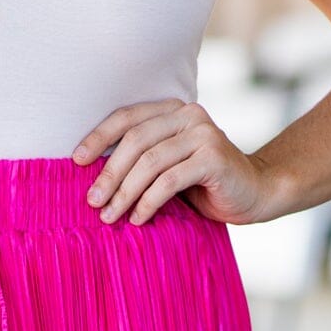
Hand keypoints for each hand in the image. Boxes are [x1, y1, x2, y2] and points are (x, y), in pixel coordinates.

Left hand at [72, 99, 281, 226]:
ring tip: (109, 217)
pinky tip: (138, 220)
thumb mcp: (168, 167)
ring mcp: (203, 134)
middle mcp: (188, 115)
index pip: (127, 117)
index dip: (98, 137)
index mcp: (173, 111)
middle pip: (135, 141)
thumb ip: (142, 161)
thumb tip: (94, 179)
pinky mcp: (213, 158)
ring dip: (124, 193)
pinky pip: (169, 180)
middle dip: (108, 174)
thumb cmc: (203, 184)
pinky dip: (148, 202)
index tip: (76, 162)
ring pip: (150, 162)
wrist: (254, 193)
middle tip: (92, 201)